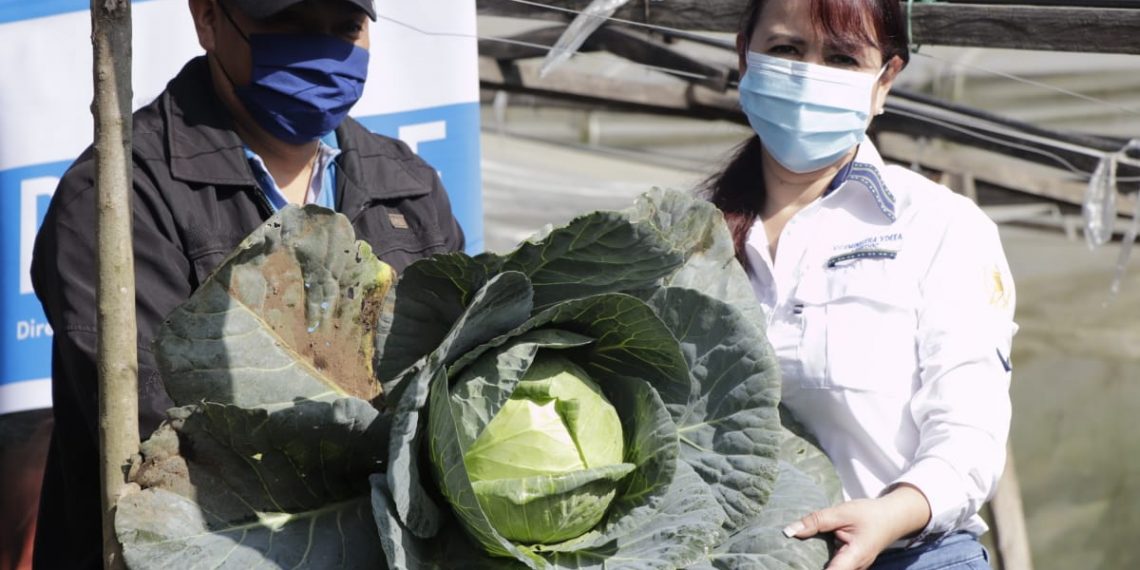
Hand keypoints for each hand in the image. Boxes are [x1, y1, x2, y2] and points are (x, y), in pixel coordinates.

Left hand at [782, 484, 931, 569]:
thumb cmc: (869, 514)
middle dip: (809, 566)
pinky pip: (833, 567)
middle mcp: (855, 568)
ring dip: (813, 563)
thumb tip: (789, 531)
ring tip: (792, 557)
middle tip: (787, 560)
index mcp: (854, 557)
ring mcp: (853, 568)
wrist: (892, 518)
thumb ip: (816, 521)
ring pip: (830, 569)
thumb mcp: (842, 512)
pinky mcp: (850, 565)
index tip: (795, 567)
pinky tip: (805, 553)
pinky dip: (820, 561)